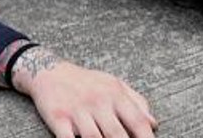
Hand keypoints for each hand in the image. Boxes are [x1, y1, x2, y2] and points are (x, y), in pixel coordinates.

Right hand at [15, 50, 157, 137]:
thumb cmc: (85, 81)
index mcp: (114, 94)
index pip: (137, 121)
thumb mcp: (114, 84)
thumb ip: (136, 102)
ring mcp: (77, 110)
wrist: (49, 71)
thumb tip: (153, 124)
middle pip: (117, 135)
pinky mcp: (58, 118)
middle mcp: (97, 102)